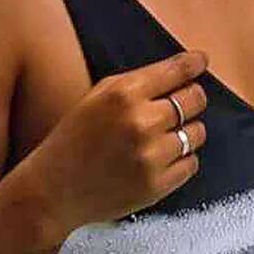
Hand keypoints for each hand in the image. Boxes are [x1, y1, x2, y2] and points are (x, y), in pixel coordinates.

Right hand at [3, 51, 209, 239]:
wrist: (52, 191)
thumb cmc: (74, 139)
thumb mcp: (97, 96)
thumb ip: (139, 81)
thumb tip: (185, 66)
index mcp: (124, 94)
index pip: (178, 70)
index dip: (194, 64)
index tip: (201, 61)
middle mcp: (141, 122)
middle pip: (195, 100)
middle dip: (190, 99)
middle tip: (177, 106)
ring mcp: (151, 156)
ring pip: (197, 133)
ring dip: (185, 133)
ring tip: (161, 138)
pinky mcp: (156, 185)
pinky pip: (192, 164)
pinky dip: (181, 161)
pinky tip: (158, 160)